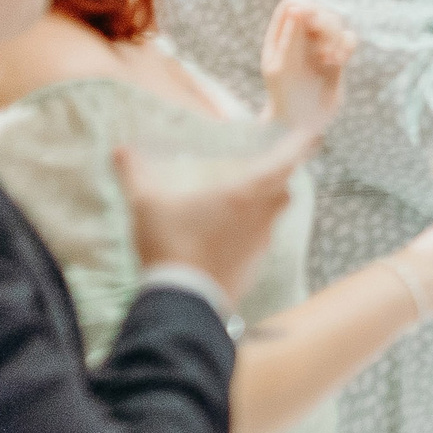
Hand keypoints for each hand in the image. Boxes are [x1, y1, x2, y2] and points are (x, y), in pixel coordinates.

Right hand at [117, 133, 314, 305]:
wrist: (185, 300)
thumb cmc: (170, 245)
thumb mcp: (146, 205)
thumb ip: (135, 174)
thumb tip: (120, 151)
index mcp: (245, 194)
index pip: (285, 161)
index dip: (300, 144)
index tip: (313, 132)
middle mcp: (261, 216)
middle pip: (284, 188)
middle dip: (280, 174)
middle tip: (266, 166)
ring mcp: (261, 242)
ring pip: (273, 214)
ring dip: (264, 202)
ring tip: (240, 197)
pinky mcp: (255, 264)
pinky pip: (259, 238)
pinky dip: (250, 228)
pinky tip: (226, 231)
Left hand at [259, 0, 354, 134]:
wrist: (301, 122)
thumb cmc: (284, 95)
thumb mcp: (282, 66)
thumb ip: (290, 36)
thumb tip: (298, 6)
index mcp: (281, 34)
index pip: (294, 2)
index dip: (306, 6)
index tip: (310, 22)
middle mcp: (300, 36)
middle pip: (320, 10)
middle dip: (325, 26)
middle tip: (323, 49)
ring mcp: (319, 45)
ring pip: (337, 22)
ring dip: (336, 39)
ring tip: (329, 61)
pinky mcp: (337, 57)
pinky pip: (350, 38)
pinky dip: (348, 47)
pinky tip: (339, 62)